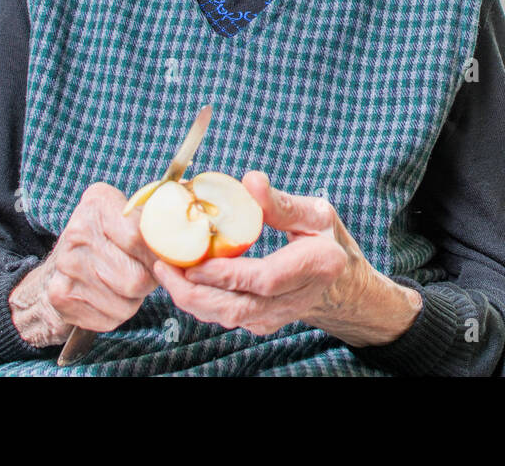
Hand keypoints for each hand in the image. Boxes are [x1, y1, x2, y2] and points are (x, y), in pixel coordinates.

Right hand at [9, 183, 157, 346]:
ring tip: (124, 284)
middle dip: (148, 282)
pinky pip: (109, 319)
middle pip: (136, 278)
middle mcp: (78, 232)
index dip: (159, 256)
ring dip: (133, 300)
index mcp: (98, 204)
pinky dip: (116, 314)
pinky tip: (108, 296)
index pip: (139, 237)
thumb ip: (156, 221)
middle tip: (144, 274)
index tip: (165, 261)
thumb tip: (193, 239)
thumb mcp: (126, 215)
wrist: (58, 265)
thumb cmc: (106, 238)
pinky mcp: (61, 296)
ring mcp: (66, 267)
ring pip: (126, 304)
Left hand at [152, 172, 422, 346]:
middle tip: (163, 267)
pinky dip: (201, 302)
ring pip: (228, 317)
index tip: (194, 262)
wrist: (340, 284)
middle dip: (195, 292)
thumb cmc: (327, 240)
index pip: (265, 279)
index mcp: (316, 266)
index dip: (226, 274)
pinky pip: (227, 317)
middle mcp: (297, 299)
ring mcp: (278, 317)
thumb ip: (282, 202)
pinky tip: (181, 279)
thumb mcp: (317, 213)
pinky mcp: (262, 323)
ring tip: (164, 271)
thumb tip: (250, 180)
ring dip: (191, 298)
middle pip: (239, 307)